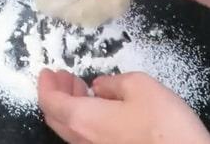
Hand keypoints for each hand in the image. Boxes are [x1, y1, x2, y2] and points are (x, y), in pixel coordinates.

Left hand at [38, 69, 209, 143]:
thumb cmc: (164, 124)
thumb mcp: (140, 86)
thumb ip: (113, 83)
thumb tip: (99, 86)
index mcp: (82, 118)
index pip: (50, 101)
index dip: (45, 85)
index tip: (46, 71)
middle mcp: (83, 138)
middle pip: (56, 116)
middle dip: (57, 93)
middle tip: (64, 76)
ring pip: (71, 127)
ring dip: (70, 104)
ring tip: (81, 87)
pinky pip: (86, 135)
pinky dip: (83, 117)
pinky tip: (99, 106)